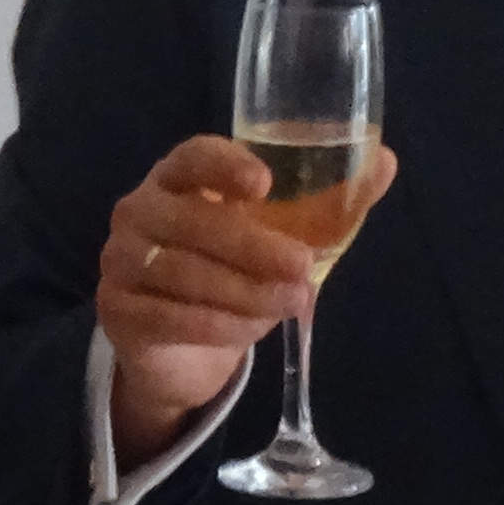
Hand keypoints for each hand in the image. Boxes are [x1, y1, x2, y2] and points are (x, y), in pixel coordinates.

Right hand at [95, 134, 393, 464]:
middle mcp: (140, 210)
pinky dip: (217, 325)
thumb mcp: (282, 238)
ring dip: (243, 291)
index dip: (225, 165)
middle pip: (192, 222)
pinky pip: (168, 316)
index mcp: (177, 177)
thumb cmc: (235, 273)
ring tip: (290, 303)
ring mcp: (120, 260)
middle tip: (302, 267)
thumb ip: (330, 202)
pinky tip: (252, 331)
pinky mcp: (117, 310)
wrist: (180, 348)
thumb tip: (386, 161)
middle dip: (252, 246)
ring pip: (183, 273)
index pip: (192, 156)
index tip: (264, 185)